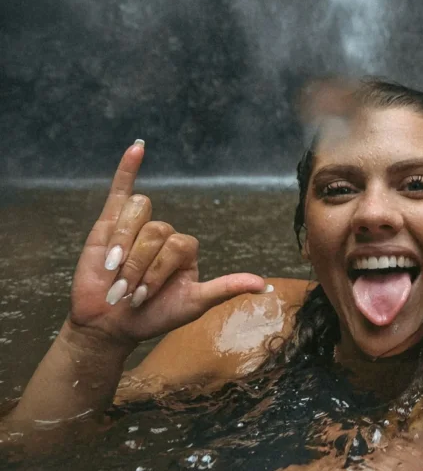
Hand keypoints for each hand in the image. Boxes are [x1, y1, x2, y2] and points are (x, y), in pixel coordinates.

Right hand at [67, 142, 267, 348]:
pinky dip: (128, 167)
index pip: (178, 243)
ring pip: (138, 214)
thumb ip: (225, 289)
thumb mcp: (193, 304)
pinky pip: (122, 189)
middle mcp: (165, 235)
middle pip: (157, 230)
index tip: (143, 297)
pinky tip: (138, 147)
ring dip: (123, 245)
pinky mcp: (110, 222)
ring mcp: (138, 227)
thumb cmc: (154, 316)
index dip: (159, 269)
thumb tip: (265, 285)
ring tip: (113, 271)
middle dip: (139, 265)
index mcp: (185, 250)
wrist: (111, 323)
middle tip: (126, 292)